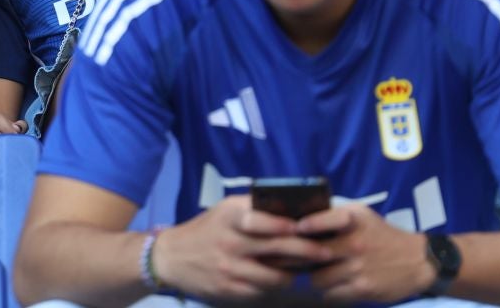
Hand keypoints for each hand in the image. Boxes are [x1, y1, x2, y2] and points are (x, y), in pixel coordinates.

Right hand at [150, 195, 335, 302]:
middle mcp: (231, 243)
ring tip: (306, 268)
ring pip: (276, 276)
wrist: (172, 258)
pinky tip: (282, 279)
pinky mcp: (230, 291)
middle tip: (327, 252)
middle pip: (277, 249)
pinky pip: (263, 291)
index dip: (287, 225)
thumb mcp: (224, 211)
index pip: (263, 220)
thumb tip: (293, 211)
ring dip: (294, 273)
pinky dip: (275, 285)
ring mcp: (230, 269)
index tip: (308, 226)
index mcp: (230, 217)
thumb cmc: (207, 229)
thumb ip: (254, 209)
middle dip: (307, 251)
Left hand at [300, 203, 435, 303]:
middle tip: (296, 260)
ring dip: (316, 277)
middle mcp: (355, 243)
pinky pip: (331, 295)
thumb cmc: (382, 235)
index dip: (304, 226)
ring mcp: (358, 268)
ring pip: (318, 279)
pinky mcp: (363, 289)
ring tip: (321, 273)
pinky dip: (329, 292)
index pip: (320, 221)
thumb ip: (334, 214)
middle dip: (301, 258)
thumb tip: (300, 218)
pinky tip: (335, 285)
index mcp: (353, 220)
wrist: (417, 261)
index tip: (296, 231)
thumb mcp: (362, 215)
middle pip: (311, 255)